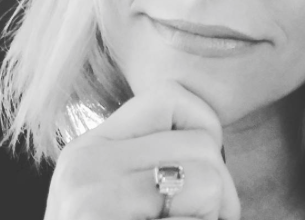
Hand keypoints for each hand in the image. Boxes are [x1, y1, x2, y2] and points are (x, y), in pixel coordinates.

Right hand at [43, 81, 240, 219]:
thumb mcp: (129, 197)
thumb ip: (155, 159)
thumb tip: (210, 130)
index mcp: (91, 148)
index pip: (172, 97)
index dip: (204, 130)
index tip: (198, 176)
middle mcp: (85, 163)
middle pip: (202, 141)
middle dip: (220, 190)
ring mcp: (91, 199)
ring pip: (209, 178)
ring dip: (216, 216)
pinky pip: (198, 217)